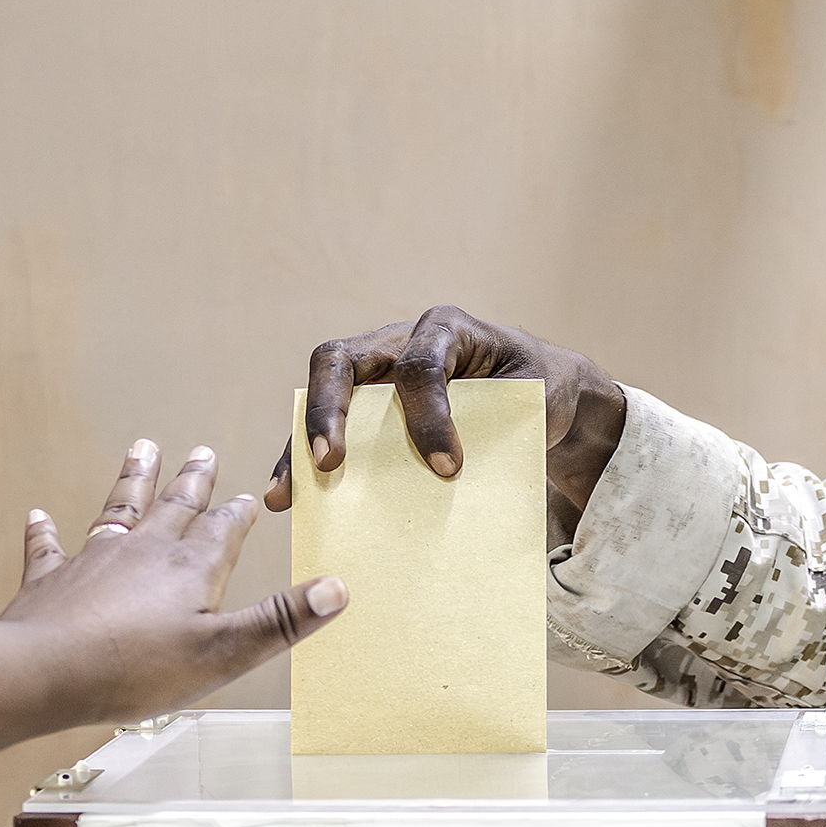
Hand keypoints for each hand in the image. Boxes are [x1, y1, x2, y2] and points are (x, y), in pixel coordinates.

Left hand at [0, 438, 341, 720]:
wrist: (44, 671)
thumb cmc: (135, 668)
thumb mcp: (223, 652)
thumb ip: (279, 620)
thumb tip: (337, 588)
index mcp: (190, 569)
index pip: (223, 531)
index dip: (238, 515)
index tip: (249, 497)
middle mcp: (143, 552)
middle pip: (174, 506)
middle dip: (193, 481)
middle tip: (203, 451)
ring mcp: (94, 561)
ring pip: (118, 510)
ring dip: (132, 480)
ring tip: (142, 448)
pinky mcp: (50, 581)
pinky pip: (48, 549)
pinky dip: (45, 533)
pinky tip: (39, 516)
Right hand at [279, 305, 633, 543]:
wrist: (540, 392)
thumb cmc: (537, 389)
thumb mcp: (536, 396)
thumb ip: (502, 420)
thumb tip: (455, 473)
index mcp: (446, 329)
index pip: (421, 366)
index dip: (430, 416)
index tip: (448, 466)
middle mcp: (398, 340)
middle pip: (341, 360)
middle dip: (328, 410)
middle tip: (328, 462)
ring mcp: (375, 372)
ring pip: (321, 393)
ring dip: (299, 442)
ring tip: (285, 493)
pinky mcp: (366, 406)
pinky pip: (327, 427)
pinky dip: (303, 459)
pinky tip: (289, 497)